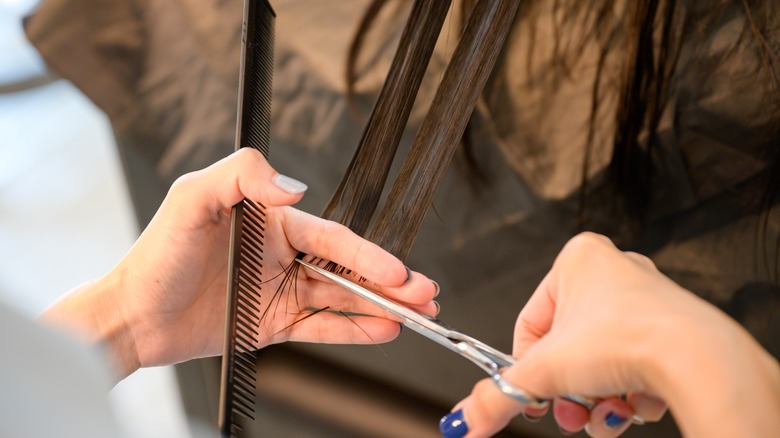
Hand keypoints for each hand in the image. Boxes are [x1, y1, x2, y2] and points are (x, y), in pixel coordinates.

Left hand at [40, 149, 438, 380]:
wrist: (131, 316)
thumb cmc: (156, 256)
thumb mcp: (193, 198)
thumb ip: (243, 175)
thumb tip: (296, 187)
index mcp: (272, 222)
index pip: (332, 238)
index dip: (368, 255)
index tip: (397, 270)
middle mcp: (282, 255)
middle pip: (347, 269)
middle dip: (390, 281)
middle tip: (425, 293)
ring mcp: (281, 291)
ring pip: (342, 299)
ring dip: (381, 307)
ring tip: (416, 314)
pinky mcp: (274, 324)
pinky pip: (322, 327)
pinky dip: (353, 330)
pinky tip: (381, 330)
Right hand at [440, 232, 779, 437]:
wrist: (696, 359)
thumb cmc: (627, 338)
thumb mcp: (544, 372)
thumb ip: (497, 397)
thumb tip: (465, 420)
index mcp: (577, 260)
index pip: (531, 323)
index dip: (527, 368)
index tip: (530, 395)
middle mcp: (614, 272)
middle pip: (568, 347)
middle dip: (568, 390)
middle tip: (570, 411)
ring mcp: (646, 300)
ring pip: (601, 361)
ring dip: (597, 397)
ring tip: (605, 414)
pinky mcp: (671, 327)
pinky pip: (635, 365)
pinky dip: (629, 392)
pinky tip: (634, 405)